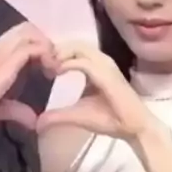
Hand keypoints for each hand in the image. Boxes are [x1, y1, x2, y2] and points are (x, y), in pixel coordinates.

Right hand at [0, 22, 57, 130]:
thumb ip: (14, 110)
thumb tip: (33, 120)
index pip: (18, 37)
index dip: (36, 47)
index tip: (45, 68)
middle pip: (26, 28)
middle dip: (44, 43)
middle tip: (50, 66)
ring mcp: (1, 53)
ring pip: (30, 32)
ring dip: (46, 47)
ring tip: (50, 69)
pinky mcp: (6, 62)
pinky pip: (31, 48)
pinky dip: (45, 55)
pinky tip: (48, 72)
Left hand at [37, 41, 156, 140]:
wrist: (133, 128)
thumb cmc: (109, 119)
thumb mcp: (76, 115)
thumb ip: (57, 115)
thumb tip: (38, 123)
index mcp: (94, 66)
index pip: (73, 49)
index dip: (55, 53)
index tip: (40, 65)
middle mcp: (100, 60)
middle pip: (73, 43)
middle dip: (55, 50)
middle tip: (40, 63)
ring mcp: (105, 65)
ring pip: (78, 47)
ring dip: (60, 54)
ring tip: (47, 66)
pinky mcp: (106, 74)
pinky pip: (83, 62)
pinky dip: (67, 64)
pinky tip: (56, 72)